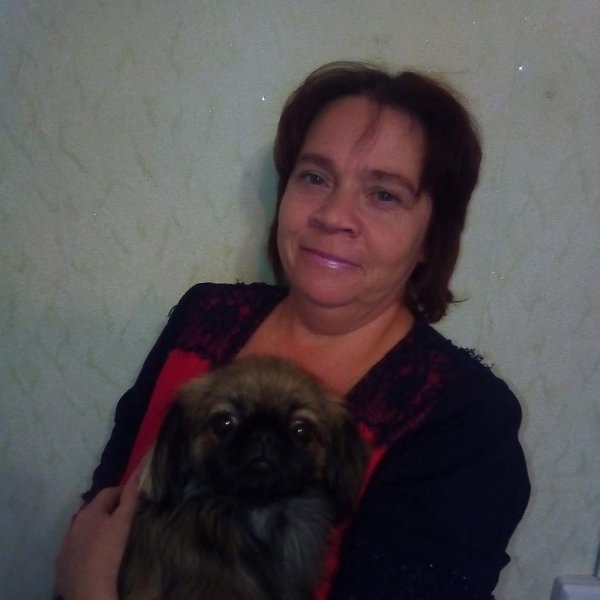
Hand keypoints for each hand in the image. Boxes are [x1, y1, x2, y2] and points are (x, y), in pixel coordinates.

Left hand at [53, 473, 139, 599]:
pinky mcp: (64, 560)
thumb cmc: (108, 550)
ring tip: (112, 536)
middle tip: (126, 516)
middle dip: (110, 508)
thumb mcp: (123, 521)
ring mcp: (67, 542)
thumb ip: (130, 497)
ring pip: (85, 527)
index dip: (123, 491)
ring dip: (98, 526)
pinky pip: (78, 545)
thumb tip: (138, 472)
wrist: (86, 587)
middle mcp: (75, 523)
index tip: (135, 496)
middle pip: (95, 509)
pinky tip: (96, 554)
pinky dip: (88, 544)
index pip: (108, 491)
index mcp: (89, 511)